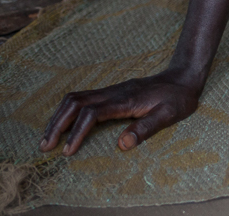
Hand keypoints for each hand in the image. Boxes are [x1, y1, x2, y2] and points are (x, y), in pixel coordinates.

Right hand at [39, 70, 201, 155]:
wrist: (184, 77)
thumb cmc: (178, 98)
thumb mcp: (169, 115)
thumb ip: (146, 128)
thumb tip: (121, 145)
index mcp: (126, 100)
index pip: (92, 113)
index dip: (77, 132)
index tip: (67, 151)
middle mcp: (114, 92)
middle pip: (75, 102)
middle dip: (57, 123)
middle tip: (45, 146)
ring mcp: (111, 90)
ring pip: (75, 98)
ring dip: (58, 117)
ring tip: (48, 138)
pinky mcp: (111, 93)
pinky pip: (82, 99)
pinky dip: (67, 111)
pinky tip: (63, 125)